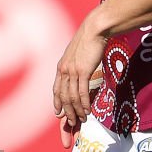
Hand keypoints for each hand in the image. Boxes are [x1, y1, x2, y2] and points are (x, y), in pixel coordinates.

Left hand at [52, 15, 106, 141]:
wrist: (95, 28)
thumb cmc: (90, 37)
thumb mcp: (79, 51)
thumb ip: (77, 61)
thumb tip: (81, 66)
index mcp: (62, 66)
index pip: (56, 89)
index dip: (57, 102)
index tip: (58, 113)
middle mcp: (64, 70)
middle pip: (63, 96)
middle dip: (66, 111)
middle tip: (70, 122)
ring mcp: (73, 71)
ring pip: (72, 97)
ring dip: (76, 110)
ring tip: (80, 119)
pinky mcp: (83, 71)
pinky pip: (82, 92)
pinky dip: (84, 104)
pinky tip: (87, 110)